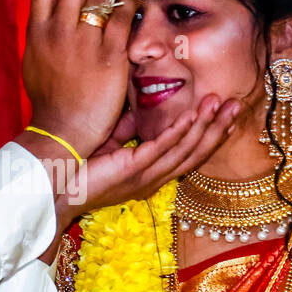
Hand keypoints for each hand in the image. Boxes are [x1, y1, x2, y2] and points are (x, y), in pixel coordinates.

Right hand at [22, 0, 138, 158]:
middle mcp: (58, 32)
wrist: (63, 130)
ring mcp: (84, 43)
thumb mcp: (33, 62)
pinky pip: (123, 16)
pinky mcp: (110, 56)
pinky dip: (131, 3)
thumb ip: (42, 36)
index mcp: (37, 32)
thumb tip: (51, 18)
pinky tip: (135, 6)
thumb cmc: (50, 100)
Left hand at [73, 94, 241, 215]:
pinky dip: (179, 132)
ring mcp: (144, 176)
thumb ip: (128, 131)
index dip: (210, 135)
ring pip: (185, 151)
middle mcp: (153, 179)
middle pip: (196, 154)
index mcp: (150, 175)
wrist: (54, 187)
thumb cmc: (77, 167)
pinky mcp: (132, 171)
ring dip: (206, 127)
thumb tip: (137, 112)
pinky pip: (162, 149)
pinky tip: (193, 116)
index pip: (188, 155)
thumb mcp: (110, 145)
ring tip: (221, 105)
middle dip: (218, 129)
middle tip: (237, 106)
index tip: (225, 115)